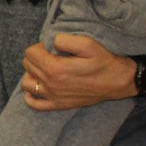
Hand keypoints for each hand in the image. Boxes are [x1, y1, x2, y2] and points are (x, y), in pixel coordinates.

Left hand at [21, 34, 135, 109]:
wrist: (120, 82)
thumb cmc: (104, 61)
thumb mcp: (88, 44)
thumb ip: (64, 40)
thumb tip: (49, 42)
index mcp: (55, 69)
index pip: (30, 53)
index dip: (40, 46)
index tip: (52, 47)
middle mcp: (51, 85)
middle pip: (27, 66)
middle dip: (36, 57)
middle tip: (52, 56)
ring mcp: (53, 97)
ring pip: (26, 83)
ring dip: (32, 74)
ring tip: (45, 69)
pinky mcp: (58, 105)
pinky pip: (33, 103)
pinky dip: (31, 95)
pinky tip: (39, 86)